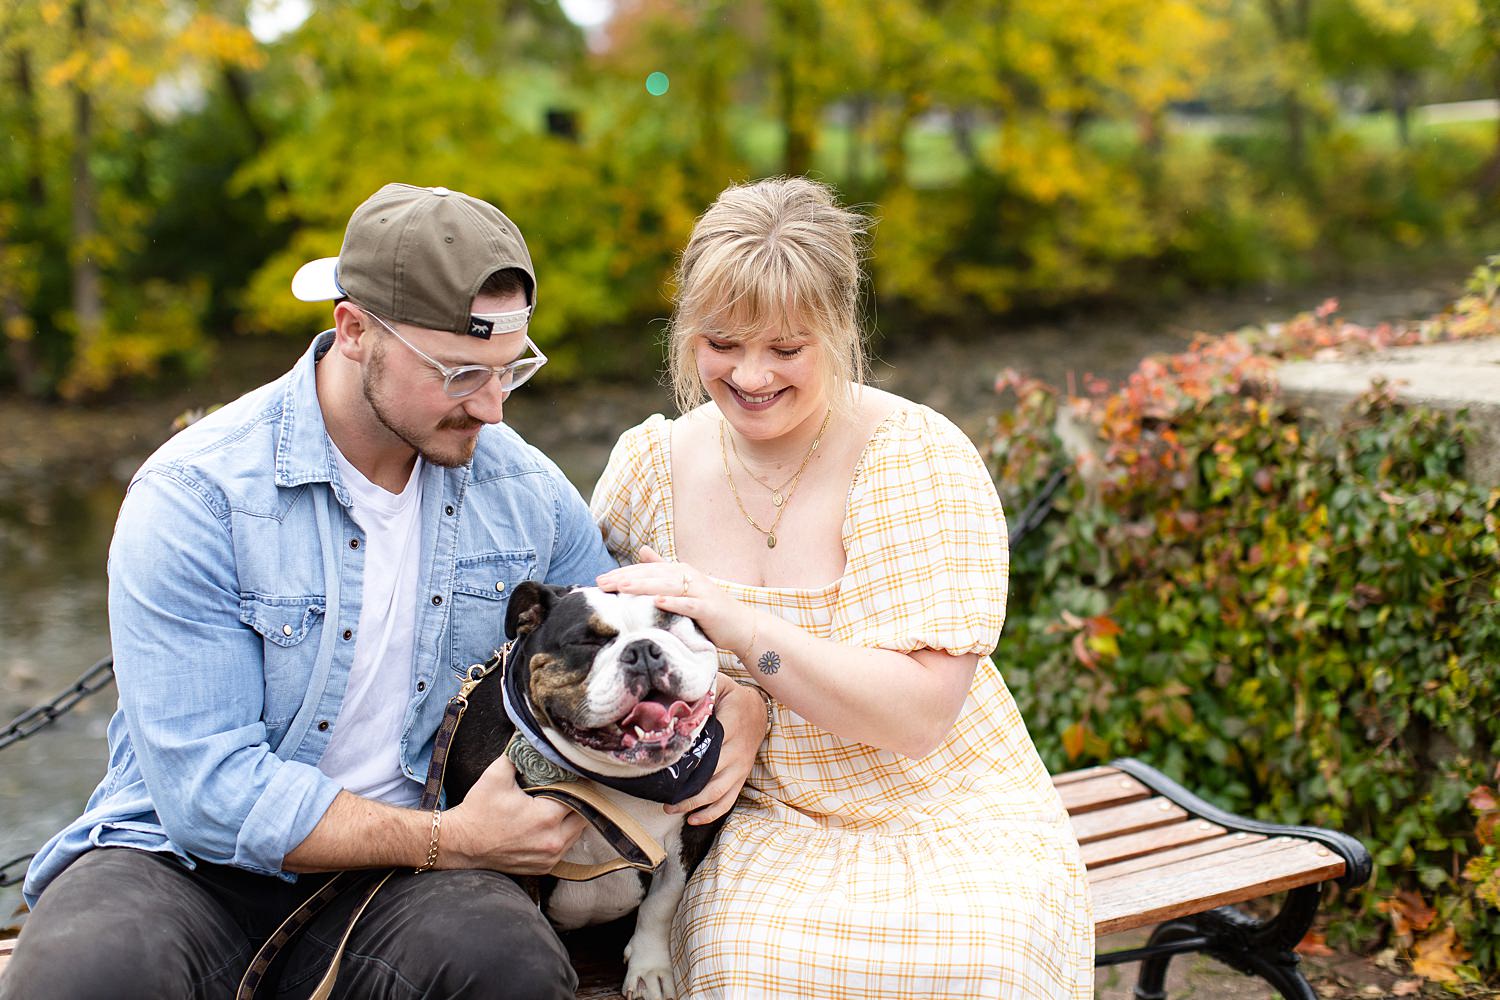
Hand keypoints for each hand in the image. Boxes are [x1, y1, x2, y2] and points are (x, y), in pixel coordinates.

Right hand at [442, 756, 587, 873]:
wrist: (461, 844)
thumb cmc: (478, 811)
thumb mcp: (496, 776)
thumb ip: (517, 755)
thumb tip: (530, 737)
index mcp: (546, 817)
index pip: (577, 795)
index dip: (576, 783)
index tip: (571, 775)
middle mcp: (553, 841)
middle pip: (582, 816)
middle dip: (578, 801)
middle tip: (569, 788)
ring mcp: (549, 858)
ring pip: (576, 834)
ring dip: (572, 819)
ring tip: (562, 804)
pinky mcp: (543, 867)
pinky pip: (564, 849)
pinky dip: (562, 835)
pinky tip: (553, 823)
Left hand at [596, 546, 753, 654]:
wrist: (741, 625)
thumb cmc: (708, 608)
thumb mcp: (683, 587)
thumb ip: (663, 569)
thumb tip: (642, 550)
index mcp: (680, 571)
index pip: (646, 569)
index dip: (623, 573)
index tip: (600, 580)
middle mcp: (689, 576)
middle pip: (653, 575)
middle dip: (626, 578)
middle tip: (602, 584)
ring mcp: (700, 591)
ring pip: (668, 586)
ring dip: (644, 586)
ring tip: (622, 588)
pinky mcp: (709, 608)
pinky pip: (689, 604)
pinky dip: (674, 602)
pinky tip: (658, 602)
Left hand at [666, 674, 763, 824]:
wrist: (760, 710)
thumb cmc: (734, 697)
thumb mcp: (721, 683)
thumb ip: (703, 686)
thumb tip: (676, 689)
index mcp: (731, 725)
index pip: (707, 745)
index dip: (687, 758)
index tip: (666, 765)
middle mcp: (737, 750)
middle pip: (710, 775)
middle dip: (686, 788)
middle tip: (662, 794)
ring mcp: (740, 767)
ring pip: (718, 792)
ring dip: (694, 804)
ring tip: (671, 808)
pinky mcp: (741, 777)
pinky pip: (728, 800)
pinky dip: (711, 813)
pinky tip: (693, 819)